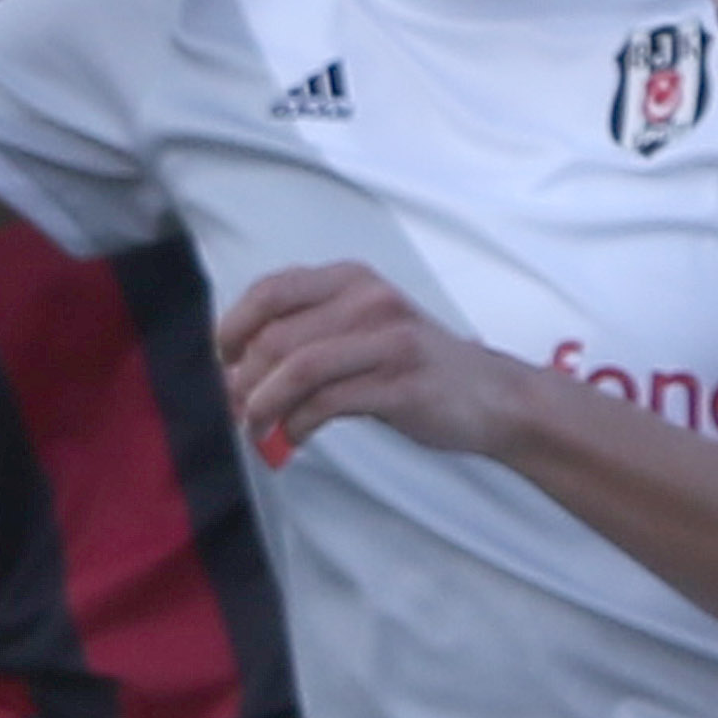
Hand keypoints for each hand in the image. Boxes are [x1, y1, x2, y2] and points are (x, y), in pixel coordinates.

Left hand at [217, 262, 521, 462]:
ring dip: (263, 406)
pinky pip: (327, 403)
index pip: (270, 290)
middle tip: (235, 409)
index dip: (234, 328)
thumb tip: (239, 363)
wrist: (493, 397)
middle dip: (243, 379)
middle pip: (277, 336)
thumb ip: (312, 330)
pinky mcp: (401, 384)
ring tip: (256, 428)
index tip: (224, 362)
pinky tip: (294, 437)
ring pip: (296, 369)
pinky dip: (297, 426)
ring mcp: (388, 340)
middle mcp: (370, 300)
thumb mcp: (364, 327)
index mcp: (353, 279)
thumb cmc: (417, 367)